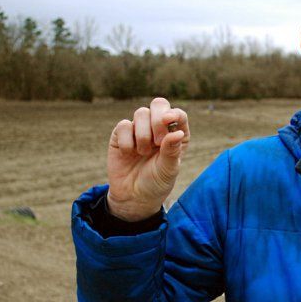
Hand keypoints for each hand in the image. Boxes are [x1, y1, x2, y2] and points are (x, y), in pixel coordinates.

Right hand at [106, 97, 189, 220]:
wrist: (133, 197)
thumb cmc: (156, 183)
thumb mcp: (168, 170)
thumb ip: (172, 151)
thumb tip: (176, 133)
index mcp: (177, 134)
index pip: (178, 114)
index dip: (173, 113)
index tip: (168, 121)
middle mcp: (159, 128)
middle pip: (159, 104)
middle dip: (157, 119)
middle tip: (157, 141)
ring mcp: (140, 129)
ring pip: (141, 113)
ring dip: (143, 135)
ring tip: (143, 153)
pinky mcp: (121, 134)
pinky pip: (123, 125)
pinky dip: (127, 140)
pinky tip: (128, 153)